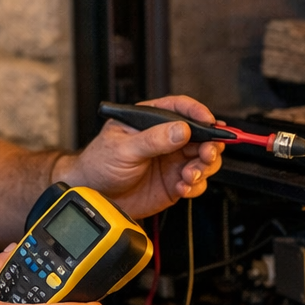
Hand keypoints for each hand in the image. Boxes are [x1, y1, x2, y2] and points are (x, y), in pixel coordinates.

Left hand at [57, 94, 224, 218]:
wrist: (94, 196)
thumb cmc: (99, 164)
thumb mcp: (123, 148)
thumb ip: (153, 140)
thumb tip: (180, 130)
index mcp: (151, 121)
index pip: (180, 108)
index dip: (198, 113)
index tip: (209, 122)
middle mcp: (165, 139)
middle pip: (200, 135)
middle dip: (209, 144)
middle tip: (206, 154)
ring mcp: (172, 161)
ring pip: (203, 159)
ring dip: (204, 167)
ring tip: (190, 175)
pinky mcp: (174, 182)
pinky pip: (197, 182)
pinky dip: (195, 186)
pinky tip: (183, 187)